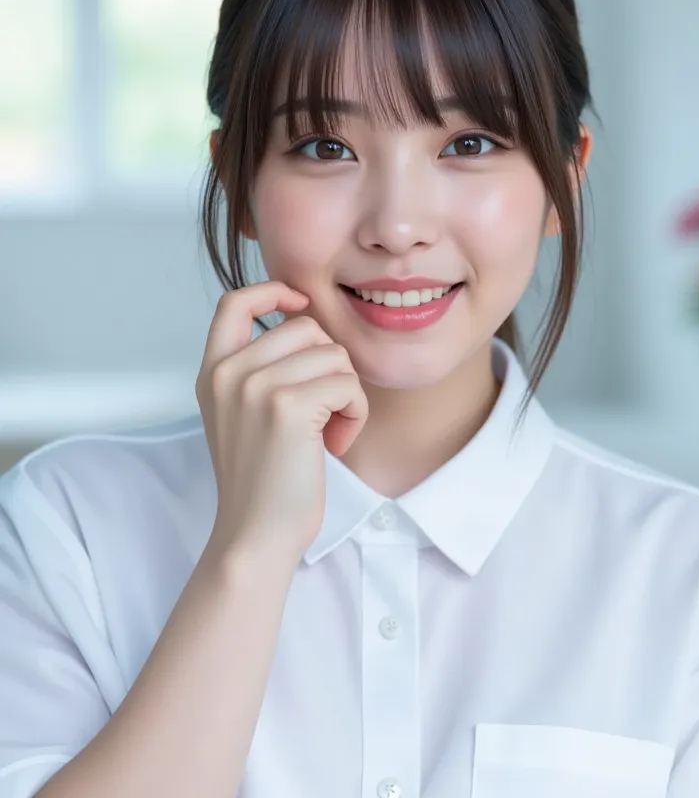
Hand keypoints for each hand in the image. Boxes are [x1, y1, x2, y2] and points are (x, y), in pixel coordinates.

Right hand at [195, 282, 368, 562]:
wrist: (255, 536)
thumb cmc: (262, 481)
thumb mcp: (242, 415)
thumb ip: (260, 370)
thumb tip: (309, 325)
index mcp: (213, 372)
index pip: (234, 302)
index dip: (272, 291)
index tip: (299, 305)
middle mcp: (229, 372)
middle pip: (306, 328)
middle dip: (330, 366)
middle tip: (323, 414)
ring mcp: (255, 386)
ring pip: (334, 355)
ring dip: (347, 395)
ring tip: (328, 434)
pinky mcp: (288, 406)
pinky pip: (348, 384)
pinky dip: (355, 414)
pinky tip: (336, 445)